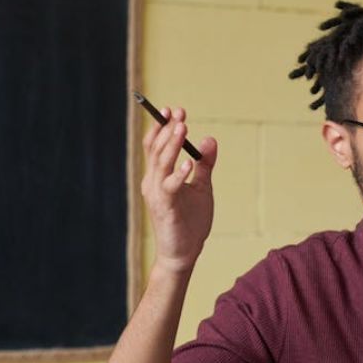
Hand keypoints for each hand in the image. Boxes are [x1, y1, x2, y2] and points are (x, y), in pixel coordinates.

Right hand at [140, 105, 217, 273]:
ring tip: (182, 128)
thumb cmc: (190, 222)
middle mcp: (152, 182)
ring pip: (160, 164)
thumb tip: (210, 139)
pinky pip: (170, 187)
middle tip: (179, 113)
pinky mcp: (166, 208)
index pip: (155, 146)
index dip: (161, 127)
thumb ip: (205, 165)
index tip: (174, 110)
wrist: (183, 253)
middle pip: (156, 150)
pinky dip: (179, 174)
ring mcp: (157, 195)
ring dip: (171, 145)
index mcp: (158, 176)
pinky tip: (189, 163)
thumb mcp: (202, 188)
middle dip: (167, 129)